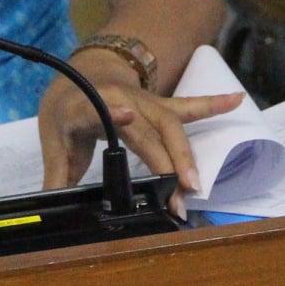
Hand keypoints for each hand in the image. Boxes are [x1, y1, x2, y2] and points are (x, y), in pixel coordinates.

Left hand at [38, 56, 243, 217]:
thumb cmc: (66, 109)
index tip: (129, 117)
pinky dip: (212, 104)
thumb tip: (47, 212)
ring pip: (170, 124)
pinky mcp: (160, 104)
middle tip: (178, 192)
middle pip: (148, 127)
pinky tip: (237, 99)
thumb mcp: (53, 140)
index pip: (99, 110)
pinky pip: (188, 107)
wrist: (79, 73)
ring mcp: (144, 101)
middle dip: (165, 159)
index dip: (114, 114)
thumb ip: (56, 176)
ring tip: (194, 184)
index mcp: (85, 105)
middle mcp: (119, 98)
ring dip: (185, 154)